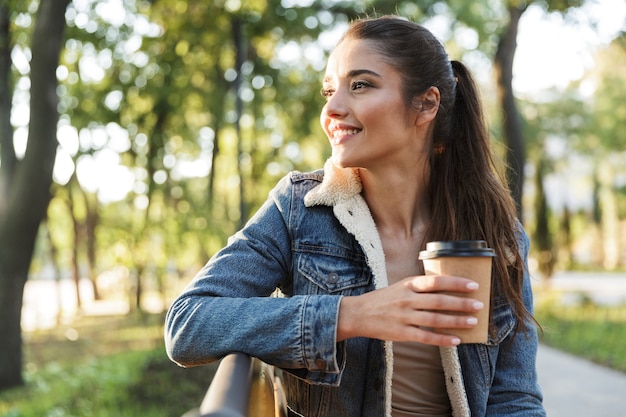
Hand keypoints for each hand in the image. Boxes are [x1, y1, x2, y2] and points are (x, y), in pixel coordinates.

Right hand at [337, 275, 482, 345]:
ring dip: (456, 321)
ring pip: (435, 319)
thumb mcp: (400, 286)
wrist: (358, 314)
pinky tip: (456, 340)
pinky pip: (426, 337)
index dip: (455, 283)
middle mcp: (407, 299)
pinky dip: (442, 339)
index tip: (473, 285)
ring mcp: (404, 317)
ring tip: (473, 322)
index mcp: (408, 284)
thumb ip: (420, 287)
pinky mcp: (401, 333)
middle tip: (479, 305)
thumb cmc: (384, 299)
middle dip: (461, 303)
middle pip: (439, 301)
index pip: (435, 281)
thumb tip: (447, 287)